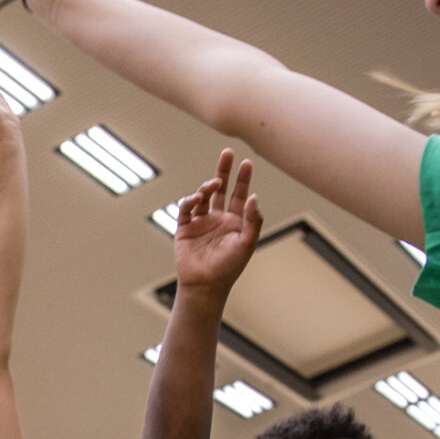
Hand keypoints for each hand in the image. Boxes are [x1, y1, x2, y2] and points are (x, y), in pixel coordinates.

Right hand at [170, 149, 261, 292]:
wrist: (205, 285)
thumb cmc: (229, 268)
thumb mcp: (247, 243)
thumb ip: (253, 220)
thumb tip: (254, 197)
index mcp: (235, 222)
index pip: (240, 195)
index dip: (243, 179)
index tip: (247, 162)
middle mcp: (218, 219)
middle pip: (221, 189)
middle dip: (224, 171)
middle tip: (228, 153)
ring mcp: (201, 222)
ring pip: (203, 196)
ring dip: (207, 187)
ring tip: (213, 184)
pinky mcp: (185, 228)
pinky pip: (186, 209)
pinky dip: (191, 201)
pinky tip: (197, 198)